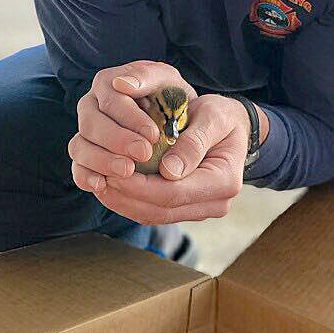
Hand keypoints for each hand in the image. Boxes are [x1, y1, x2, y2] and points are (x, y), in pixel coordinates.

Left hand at [69, 61, 255, 223]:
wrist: (234, 127)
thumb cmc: (222, 116)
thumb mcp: (213, 116)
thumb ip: (193, 142)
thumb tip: (169, 171)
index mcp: (225, 181)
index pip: (173, 193)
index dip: (139, 186)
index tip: (113, 170)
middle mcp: (215, 203)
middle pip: (161, 210)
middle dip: (126, 196)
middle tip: (99, 178)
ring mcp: (200, 209)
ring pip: (154, 216)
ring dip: (124, 202)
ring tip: (100, 183)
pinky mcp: (187, 208)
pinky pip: (154, 212)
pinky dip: (130, 201)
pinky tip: (112, 187)